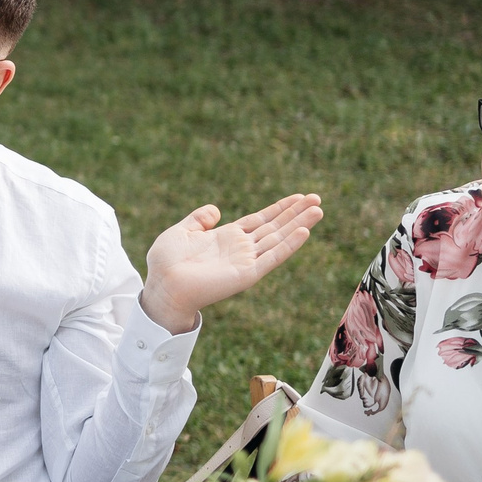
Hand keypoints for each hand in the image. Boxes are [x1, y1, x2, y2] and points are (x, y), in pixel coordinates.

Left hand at [141, 192, 323, 332]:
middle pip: (275, 227)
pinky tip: (304, 231)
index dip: (279, 208)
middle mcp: (241, 248)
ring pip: (279, 239)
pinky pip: (272, 257)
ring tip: (318, 210)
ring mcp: (246, 261)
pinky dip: (289, 245)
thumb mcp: (181, 232)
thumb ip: (198, 219)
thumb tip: (215, 209)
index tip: (298, 197)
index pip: (260, 220)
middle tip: (317, 198)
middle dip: (296, 213)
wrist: (162, 285)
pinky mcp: (247, 273)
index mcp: (227, 237)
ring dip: (299, 224)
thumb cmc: (166, 263)